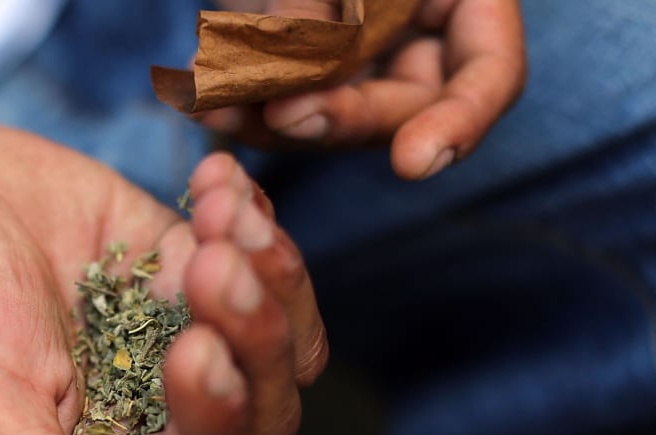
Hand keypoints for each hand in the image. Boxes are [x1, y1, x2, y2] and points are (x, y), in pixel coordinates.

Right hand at [0, 124, 327, 434]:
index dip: (218, 420)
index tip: (191, 347)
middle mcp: (165, 412)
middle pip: (267, 405)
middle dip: (254, 333)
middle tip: (211, 264)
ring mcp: (189, 333)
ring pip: (284, 332)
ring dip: (271, 272)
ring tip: (220, 214)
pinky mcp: (194, 264)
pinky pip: (261, 254)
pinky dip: (253, 216)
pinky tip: (213, 180)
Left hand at [205, 0, 526, 179]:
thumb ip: (332, 9)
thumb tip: (296, 81)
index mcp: (469, 2)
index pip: (491, 78)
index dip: (457, 125)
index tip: (410, 163)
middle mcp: (424, 39)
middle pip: (400, 108)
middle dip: (336, 117)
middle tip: (280, 113)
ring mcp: (366, 59)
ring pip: (331, 115)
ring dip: (270, 120)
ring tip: (216, 106)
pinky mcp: (308, 69)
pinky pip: (282, 97)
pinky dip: (243, 101)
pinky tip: (199, 97)